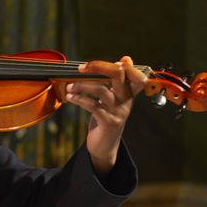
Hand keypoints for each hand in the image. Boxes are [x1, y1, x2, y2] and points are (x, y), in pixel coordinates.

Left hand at [66, 55, 147, 177]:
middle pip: (119, 75)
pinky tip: (70, 97)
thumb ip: (113, 83)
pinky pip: (93, 106)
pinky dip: (79, 99)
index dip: (130, 67)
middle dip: (99, 67)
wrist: (104, 146)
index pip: (138, 77)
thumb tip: (122, 60)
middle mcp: (126, 101)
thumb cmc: (104, 119)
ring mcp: (119, 112)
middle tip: (81, 68)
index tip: (118, 61)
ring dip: (81, 85)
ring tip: (69, 87)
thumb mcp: (110, 100)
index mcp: (128, 94)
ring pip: (102, 90)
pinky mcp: (109, 122)